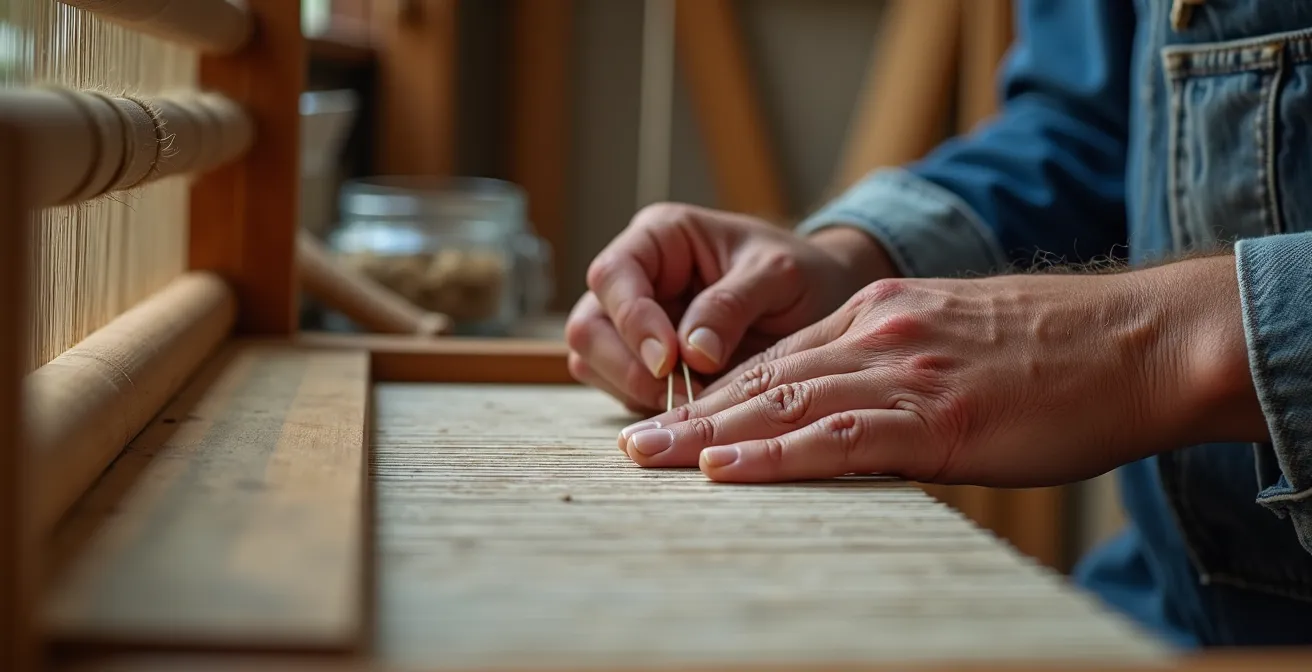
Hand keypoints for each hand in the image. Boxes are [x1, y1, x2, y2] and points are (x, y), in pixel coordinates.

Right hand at [566, 203, 897, 412]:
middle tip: (677, 392)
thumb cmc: (801, 273)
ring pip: (592, 362)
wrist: (821, 299)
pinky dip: (645, 404)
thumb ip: (731, 305)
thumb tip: (691, 353)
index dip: (632, 321)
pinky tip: (691, 405)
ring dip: (632, 389)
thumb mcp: (778, 275)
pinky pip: (619, 388)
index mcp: (660, 237)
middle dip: (625, 365)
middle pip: (589, 325)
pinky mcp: (641, 362)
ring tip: (692, 399)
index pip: (614, 276)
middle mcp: (635, 278)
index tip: (669, 362)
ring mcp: (633, 322)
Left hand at [617, 255, 1267, 485]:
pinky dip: (775, 455)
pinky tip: (728, 470)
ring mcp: (904, 369)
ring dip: (710, 437)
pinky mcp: (936, 415)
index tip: (673, 419)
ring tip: (651, 462)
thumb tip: (856, 417)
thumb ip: (899, 369)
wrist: (1139, 343)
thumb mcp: (960, 343)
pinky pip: (838, 436)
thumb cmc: (1060, 357)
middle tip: (632, 448)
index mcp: (883, 313)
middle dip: (692, 415)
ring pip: (785, 403)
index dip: (720, 391)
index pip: (781, 356)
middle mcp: (879, 332)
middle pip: (765, 377)